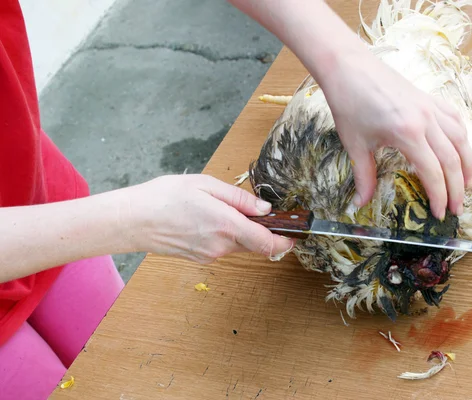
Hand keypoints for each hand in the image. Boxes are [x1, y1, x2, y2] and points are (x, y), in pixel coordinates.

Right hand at [129, 174, 294, 263]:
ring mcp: (210, 255)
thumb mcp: (206, 185)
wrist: (132, 220)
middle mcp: (221, 246)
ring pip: (238, 245)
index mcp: (226, 226)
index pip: (268, 243)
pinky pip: (222, 247)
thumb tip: (265, 208)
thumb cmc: (165, 197)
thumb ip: (239, 198)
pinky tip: (204, 218)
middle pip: (255, 243)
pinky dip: (223, 235)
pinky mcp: (199, 258)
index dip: (286, 240)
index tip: (295, 232)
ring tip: (216, 208)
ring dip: (239, 230)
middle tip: (250, 207)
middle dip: (259, 228)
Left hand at [320, 50, 471, 219]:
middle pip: (453, 160)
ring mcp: (431, 106)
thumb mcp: (355, 144)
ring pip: (461, 139)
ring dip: (467, 164)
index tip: (440, 214)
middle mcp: (427, 120)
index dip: (439, 196)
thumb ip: (363, 176)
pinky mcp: (430, 97)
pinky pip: (455, 119)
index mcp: (408, 133)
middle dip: (457, 188)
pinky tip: (460, 150)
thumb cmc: (349, 103)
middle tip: (457, 209)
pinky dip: (462, 138)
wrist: (348, 66)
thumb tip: (360, 204)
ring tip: (466, 184)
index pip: (433, 173)